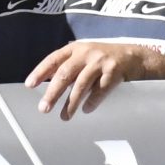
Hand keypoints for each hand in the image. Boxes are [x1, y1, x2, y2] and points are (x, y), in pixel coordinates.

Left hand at [26, 39, 155, 118]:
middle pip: (65, 73)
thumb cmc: (105, 59)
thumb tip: (48, 85)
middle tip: (44, 108)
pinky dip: (92, 102)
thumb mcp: (86, 56)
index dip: (41, 71)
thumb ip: (69, 67)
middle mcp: (87, 52)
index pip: (54, 59)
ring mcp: (101, 61)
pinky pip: (100, 90)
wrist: (135, 57)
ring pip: (81, 84)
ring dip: (71, 103)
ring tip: (65, 116)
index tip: (30, 85)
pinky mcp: (114, 71)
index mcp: (76, 48)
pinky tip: (86, 110)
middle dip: (53, 92)